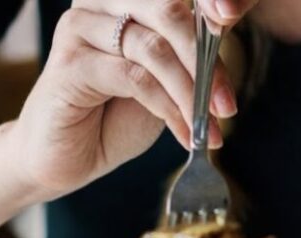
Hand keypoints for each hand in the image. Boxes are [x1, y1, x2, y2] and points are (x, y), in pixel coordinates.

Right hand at [7, 0, 255, 200]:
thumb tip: (224, 29)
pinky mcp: (70, 62)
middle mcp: (98, 2)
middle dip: (206, 60)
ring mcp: (80, 27)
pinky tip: (185, 135)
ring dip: (191, 93)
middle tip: (228, 104)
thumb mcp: (164, 80)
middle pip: (169, 12)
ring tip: (210, 126)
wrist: (66, 158)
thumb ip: (186, 53)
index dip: (210, 5)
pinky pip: (137, 79)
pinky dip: (169, 109)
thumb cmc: (115, 116)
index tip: (234, 18)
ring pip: (155, 49)